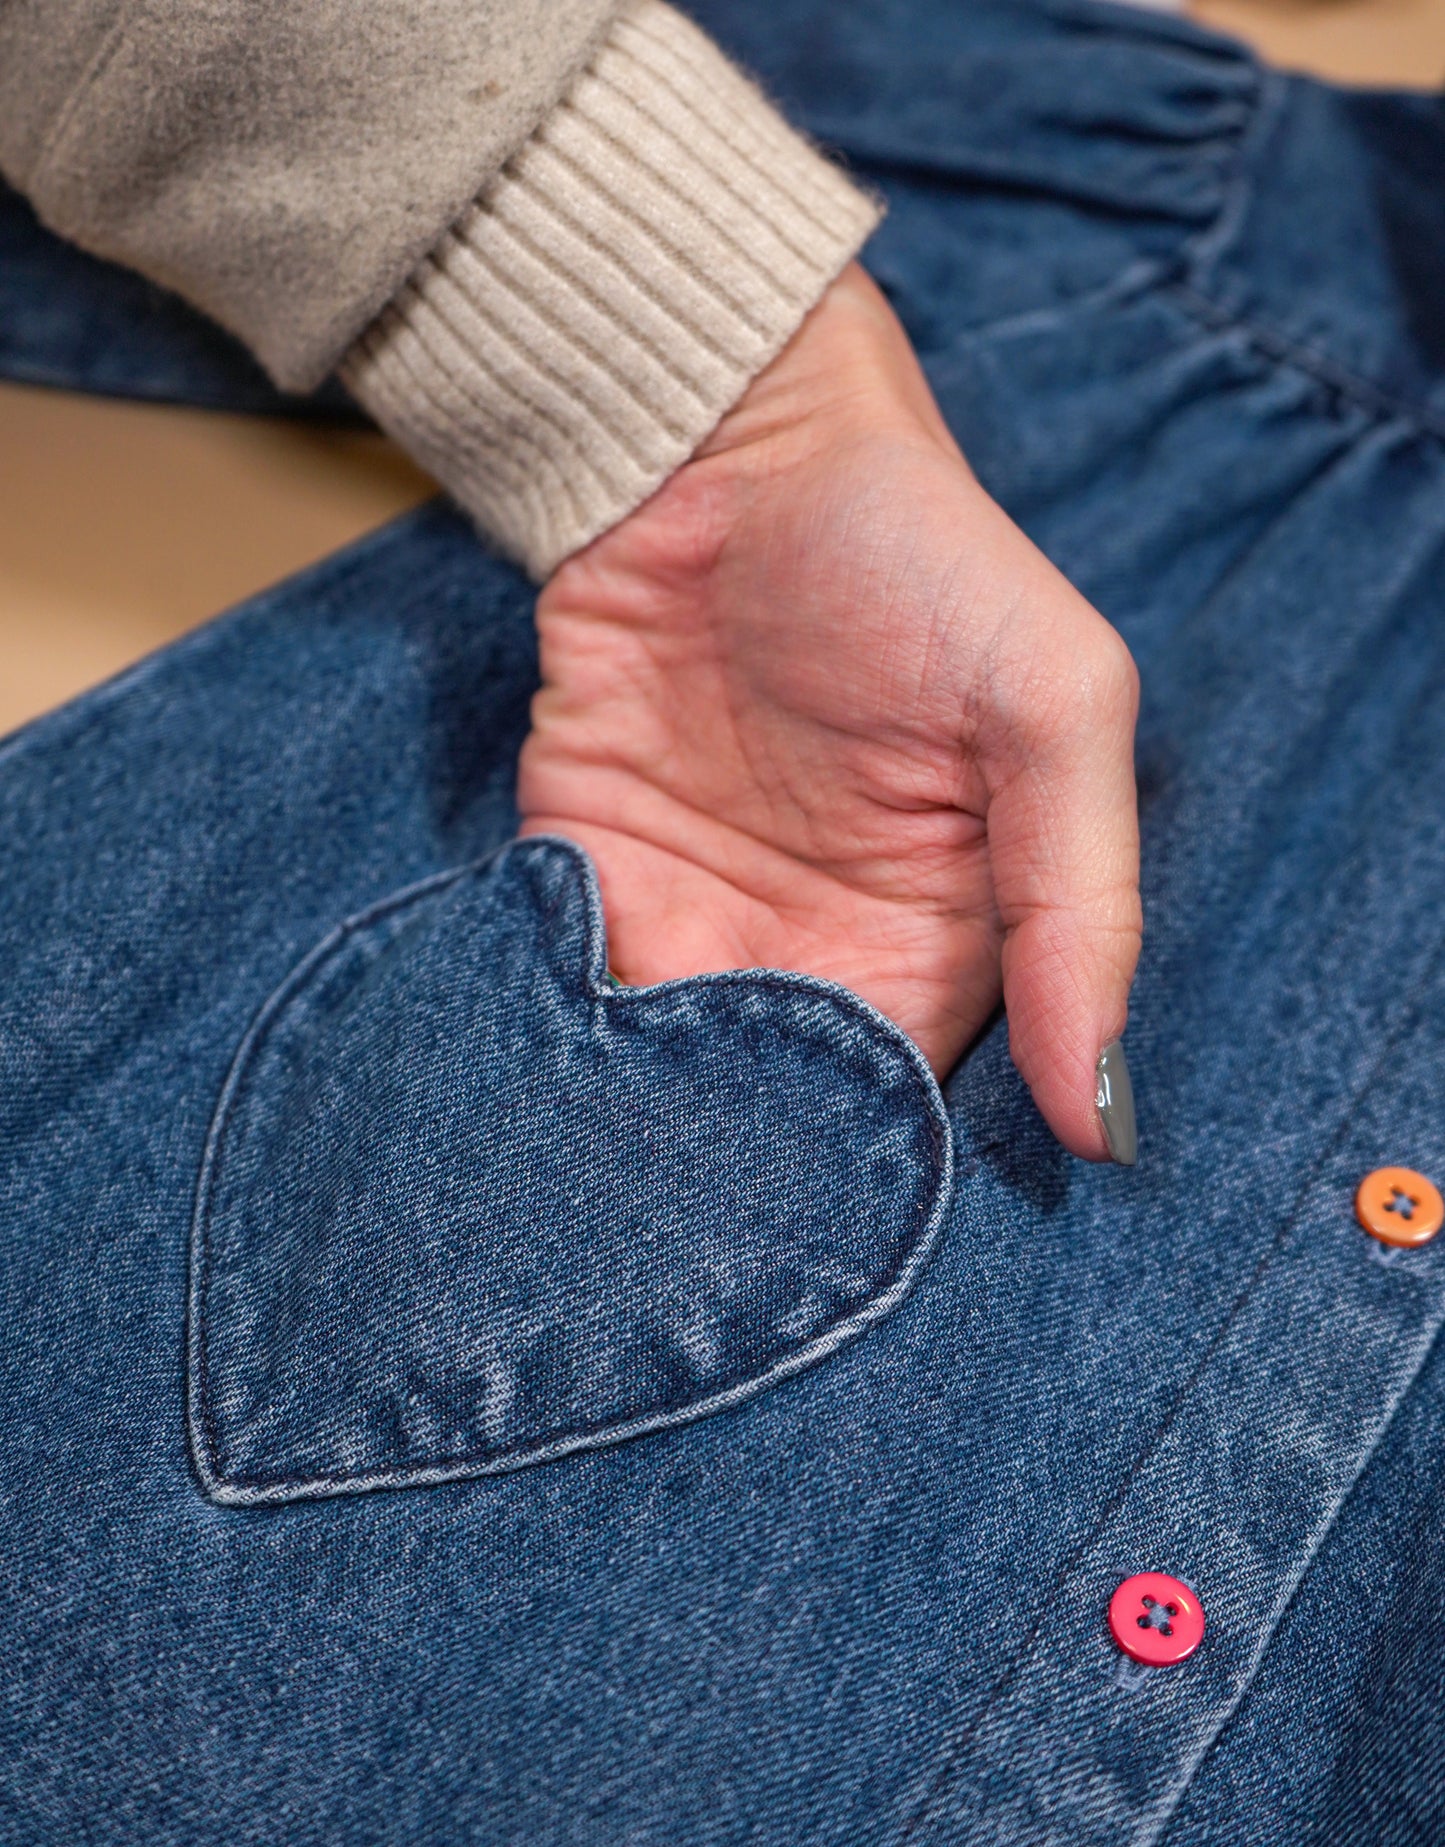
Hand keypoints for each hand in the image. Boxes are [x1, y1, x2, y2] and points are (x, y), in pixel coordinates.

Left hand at [519, 263, 1140, 1160]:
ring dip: (630, 1106)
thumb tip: (1110, 1120)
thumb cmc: (919, 553)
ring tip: (597, 1159)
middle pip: (771, 1106)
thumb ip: (1082, 905)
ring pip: (659, 1065)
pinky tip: (541, 1058)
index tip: (808, 1225)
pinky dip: (551, 1019)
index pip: (908, 1101)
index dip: (860, 1164)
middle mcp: (817, 944)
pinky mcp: (587, 863)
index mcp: (946, 937)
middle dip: (725, 1158)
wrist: (730, 438)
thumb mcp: (1053, 705)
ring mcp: (694, 909)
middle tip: (678, 1217)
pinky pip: (562, 980)